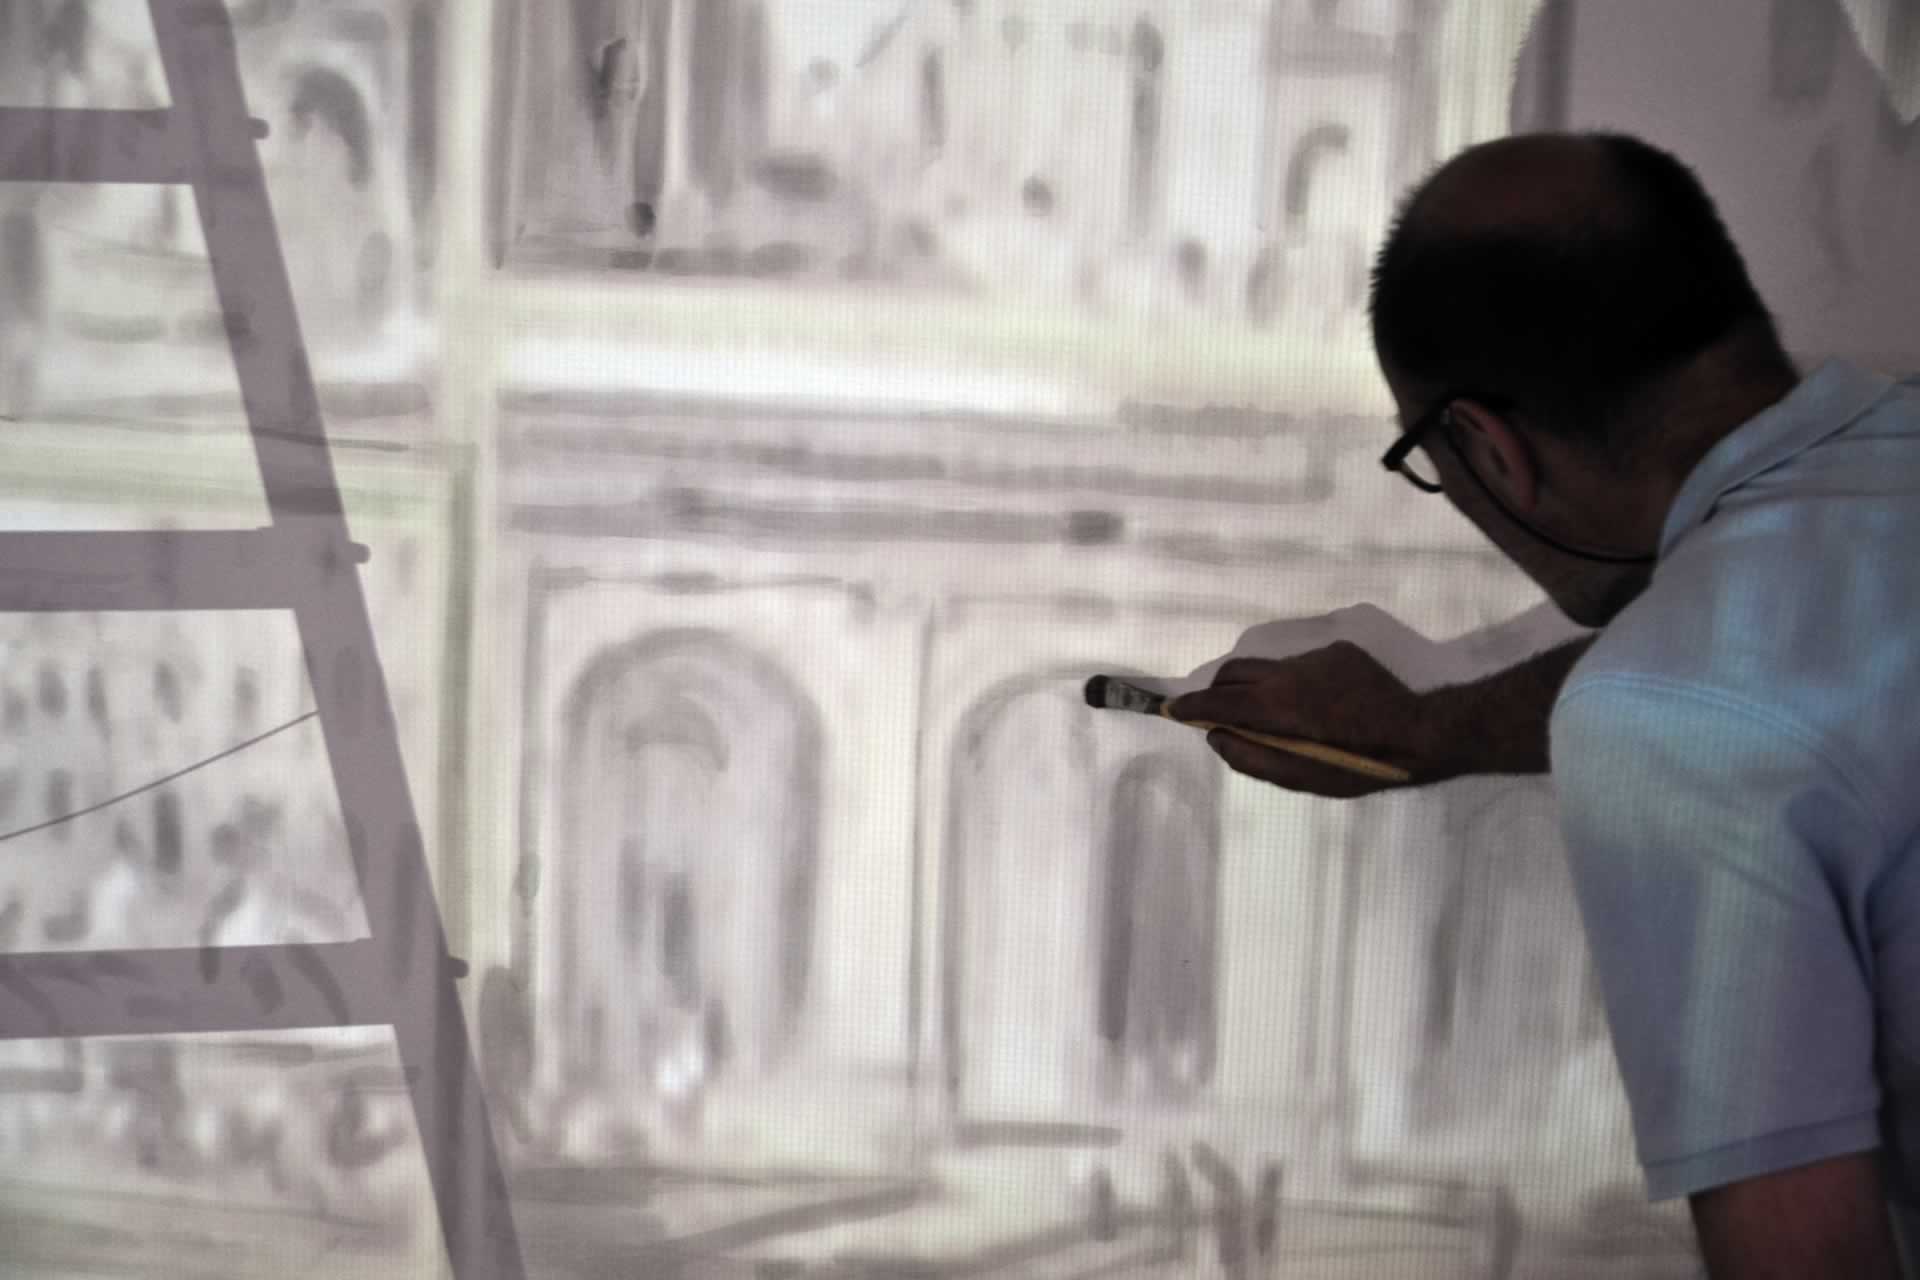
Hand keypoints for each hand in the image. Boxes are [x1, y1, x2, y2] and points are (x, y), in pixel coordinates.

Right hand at [1166, 641, 1441, 797]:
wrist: (1424, 730)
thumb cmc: (1362, 764)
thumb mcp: (1305, 777)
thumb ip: (1254, 758)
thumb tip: (1216, 737)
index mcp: (1278, 704)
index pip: (1219, 698)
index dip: (1192, 705)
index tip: (1174, 709)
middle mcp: (1290, 670)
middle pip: (1235, 671)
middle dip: (1218, 690)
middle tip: (1218, 714)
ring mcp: (1315, 656)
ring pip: (1268, 667)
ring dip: (1259, 687)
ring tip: (1279, 716)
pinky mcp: (1339, 650)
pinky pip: (1300, 664)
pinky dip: (1294, 682)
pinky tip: (1320, 706)